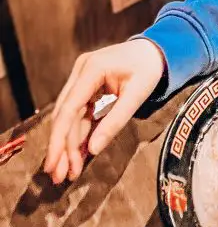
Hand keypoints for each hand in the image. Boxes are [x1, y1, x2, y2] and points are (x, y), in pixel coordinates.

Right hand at [44, 39, 164, 184]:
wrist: (154, 50)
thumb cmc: (149, 69)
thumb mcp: (137, 95)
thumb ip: (115, 121)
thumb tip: (94, 150)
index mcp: (92, 69)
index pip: (69, 108)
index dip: (59, 138)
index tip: (54, 163)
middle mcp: (80, 71)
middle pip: (64, 114)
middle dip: (61, 147)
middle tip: (58, 176)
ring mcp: (81, 77)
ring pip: (69, 116)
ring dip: (68, 143)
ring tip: (68, 172)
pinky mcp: (85, 85)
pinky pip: (78, 112)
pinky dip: (78, 133)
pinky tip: (77, 155)